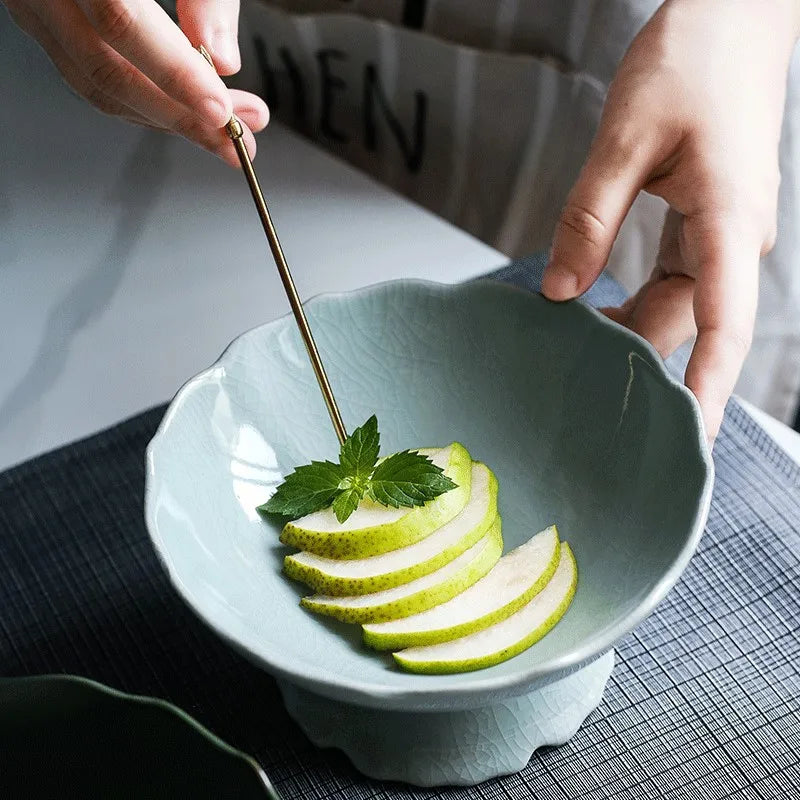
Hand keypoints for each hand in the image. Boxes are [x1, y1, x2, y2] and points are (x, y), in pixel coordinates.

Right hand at [3, 0, 268, 165]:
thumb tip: (222, 60)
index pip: (121, 21)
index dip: (175, 75)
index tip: (222, 111)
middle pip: (106, 68)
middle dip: (182, 115)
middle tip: (238, 136)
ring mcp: (33, 0)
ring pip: (95, 83)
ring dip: (166, 118)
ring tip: (222, 129)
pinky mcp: (40, 14)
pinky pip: (88, 74)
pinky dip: (140, 100)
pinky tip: (181, 109)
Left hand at [542, 0, 798, 439]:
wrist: (731, 16)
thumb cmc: (692, 60)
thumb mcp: (626, 139)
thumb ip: (591, 218)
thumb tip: (561, 290)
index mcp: (729, 219)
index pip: (725, 324)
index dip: (706, 385)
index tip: (688, 437)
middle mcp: (735, 237)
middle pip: (692, 324)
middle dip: (647, 367)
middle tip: (589, 404)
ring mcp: (723, 232)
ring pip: (680, 306)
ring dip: (635, 333)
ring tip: (580, 362)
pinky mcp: (707, 222)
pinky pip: (675, 280)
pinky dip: (637, 303)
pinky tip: (597, 314)